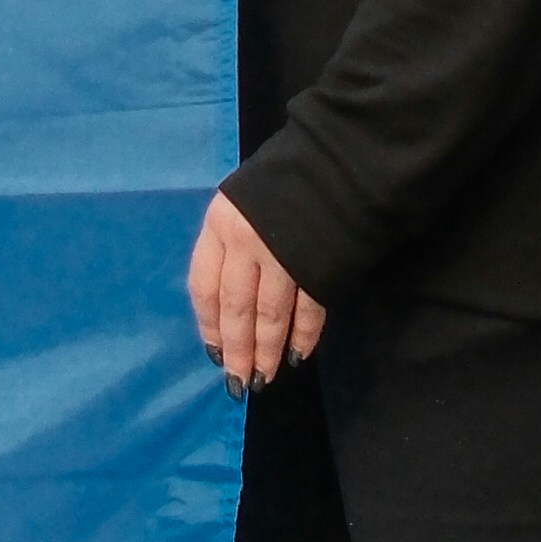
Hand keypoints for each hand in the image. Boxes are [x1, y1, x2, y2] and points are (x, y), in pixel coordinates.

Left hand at [189, 190, 322, 383]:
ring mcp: (282, 254)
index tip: (214, 352)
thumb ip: (231, 246)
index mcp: (220, 224)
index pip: (203, 286)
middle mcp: (245, 241)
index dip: (209, 325)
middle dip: (237, 350)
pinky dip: (304, 336)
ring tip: (265, 378)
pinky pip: (308, 310)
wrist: (336, 159)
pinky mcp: (318, 264)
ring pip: (270, 315)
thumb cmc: (283, 180)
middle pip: (236, 308)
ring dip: (267, 351)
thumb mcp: (242, 204)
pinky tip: (298, 355)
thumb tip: (229, 305)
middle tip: (238, 382)